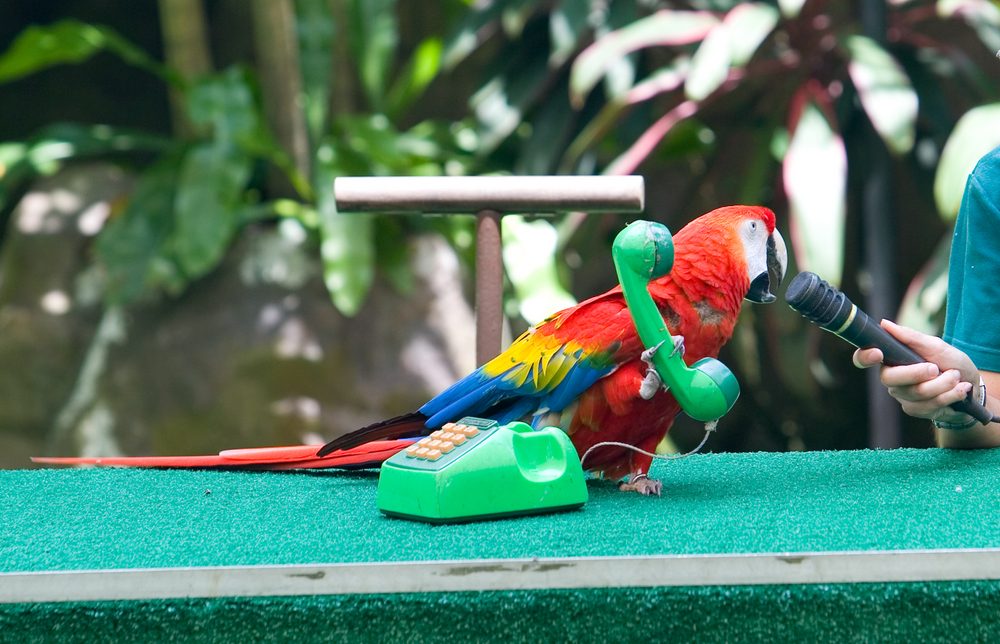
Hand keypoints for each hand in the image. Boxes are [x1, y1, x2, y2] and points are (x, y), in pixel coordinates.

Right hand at [852, 319, 976, 423]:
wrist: (972, 386)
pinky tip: (960, 391)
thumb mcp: (936, 345)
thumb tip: (884, 324)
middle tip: (937, 368)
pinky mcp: (915, 410)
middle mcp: (891, 378)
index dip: (864, 357)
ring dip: (943, 384)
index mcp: (891, 359)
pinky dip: (949, 396)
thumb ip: (910, 337)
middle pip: (890, 378)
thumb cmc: (951, 362)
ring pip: (915, 393)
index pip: (863, 359)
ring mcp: (902, 395)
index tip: (877, 353)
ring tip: (956, 377)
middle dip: (918, 373)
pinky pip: (928, 405)